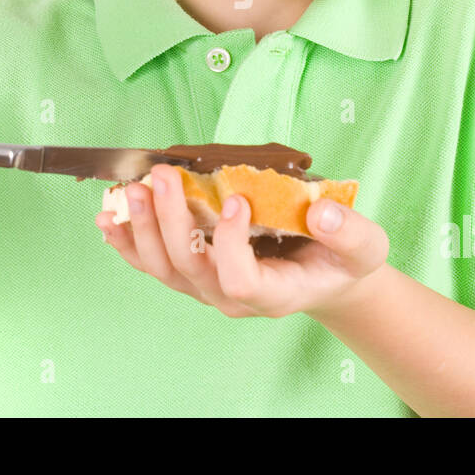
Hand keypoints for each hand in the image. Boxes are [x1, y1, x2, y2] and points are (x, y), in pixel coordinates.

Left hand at [95, 164, 388, 317]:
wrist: (325, 277)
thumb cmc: (341, 262)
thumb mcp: (364, 247)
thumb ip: (348, 231)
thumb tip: (321, 213)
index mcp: (274, 293)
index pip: (240, 279)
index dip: (231, 245)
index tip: (237, 201)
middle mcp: (232, 297)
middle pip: (190, 266)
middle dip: (171, 220)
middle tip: (162, 177)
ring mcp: (207, 287)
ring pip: (164, 266)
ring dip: (142, 227)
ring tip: (131, 189)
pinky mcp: (192, 272)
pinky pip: (152, 263)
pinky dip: (128, 241)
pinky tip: (110, 219)